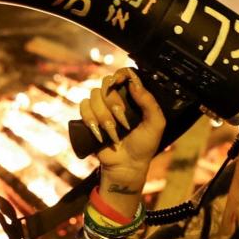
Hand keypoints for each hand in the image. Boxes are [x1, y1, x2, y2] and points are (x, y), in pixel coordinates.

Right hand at [78, 68, 166, 187]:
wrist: (127, 165)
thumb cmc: (144, 145)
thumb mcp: (156, 124)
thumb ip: (149, 102)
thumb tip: (134, 83)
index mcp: (133, 96)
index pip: (124, 73)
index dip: (121, 75)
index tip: (121, 83)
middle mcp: (116, 97)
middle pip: (106, 82)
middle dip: (114, 102)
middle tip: (124, 121)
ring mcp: (101, 107)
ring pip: (94, 95)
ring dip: (104, 116)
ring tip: (113, 132)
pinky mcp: (89, 117)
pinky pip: (83, 106)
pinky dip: (90, 119)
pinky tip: (100, 133)